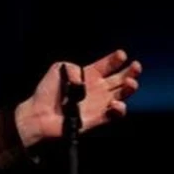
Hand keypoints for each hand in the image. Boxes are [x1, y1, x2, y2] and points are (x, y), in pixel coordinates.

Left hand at [15, 49, 142, 147]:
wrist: (38, 115)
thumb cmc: (46, 92)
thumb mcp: (58, 69)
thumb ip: (73, 68)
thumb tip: (84, 78)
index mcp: (89, 75)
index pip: (108, 65)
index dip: (116, 59)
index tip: (121, 55)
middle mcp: (97, 89)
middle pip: (121, 78)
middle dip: (131, 72)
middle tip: (135, 67)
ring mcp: (99, 104)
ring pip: (123, 95)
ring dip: (130, 88)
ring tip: (131, 83)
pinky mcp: (98, 118)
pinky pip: (115, 114)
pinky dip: (119, 109)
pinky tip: (115, 104)